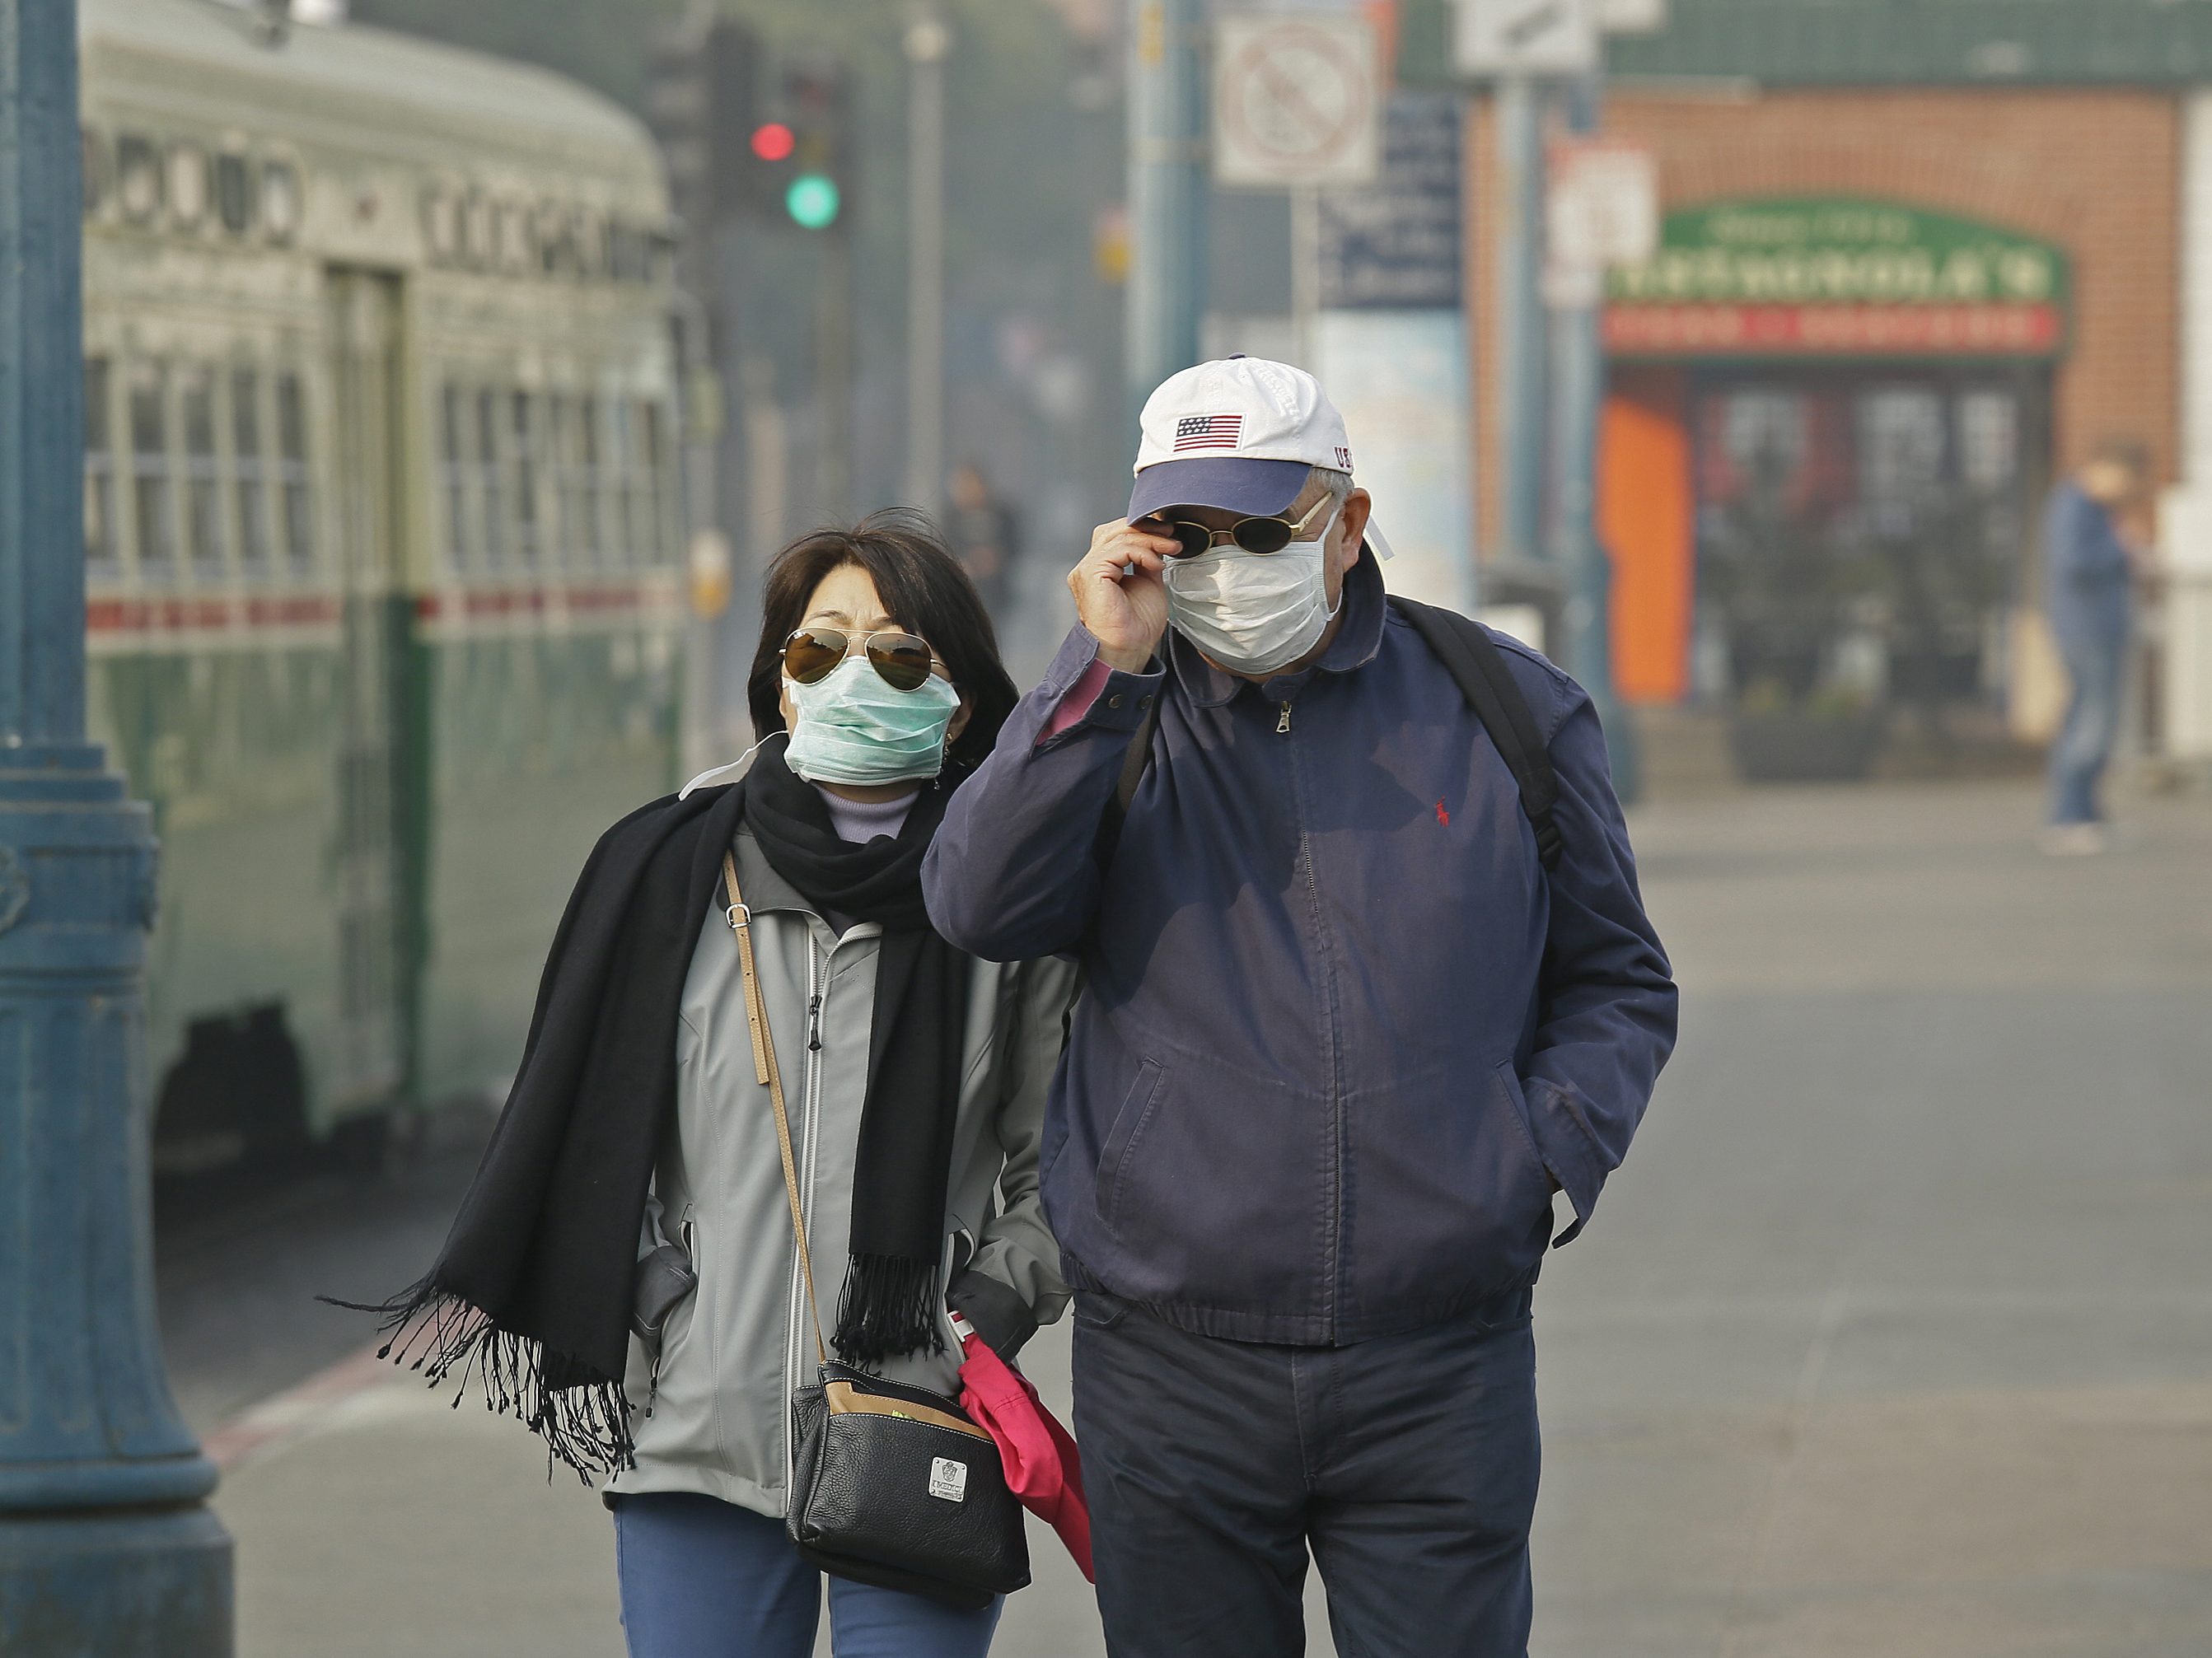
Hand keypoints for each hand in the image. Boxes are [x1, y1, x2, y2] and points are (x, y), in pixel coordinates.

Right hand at [1068, 518, 1175, 672]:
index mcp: (1099, 569)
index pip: (1116, 535)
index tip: (1169, 535)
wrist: (1128, 650)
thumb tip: (1159, 542)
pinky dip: (1142, 552)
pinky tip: (1157, 564)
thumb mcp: (1148, 583)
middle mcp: (1088, 567)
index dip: (1142, 529)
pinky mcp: (1091, 574)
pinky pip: (1118, 549)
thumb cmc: (1137, 627)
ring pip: (1118, 537)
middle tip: (1172, 534)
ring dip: (1150, 539)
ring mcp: (1086, 569)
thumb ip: (1148, 560)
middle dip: (1146, 528)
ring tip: (1171, 548)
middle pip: (1114, 530)